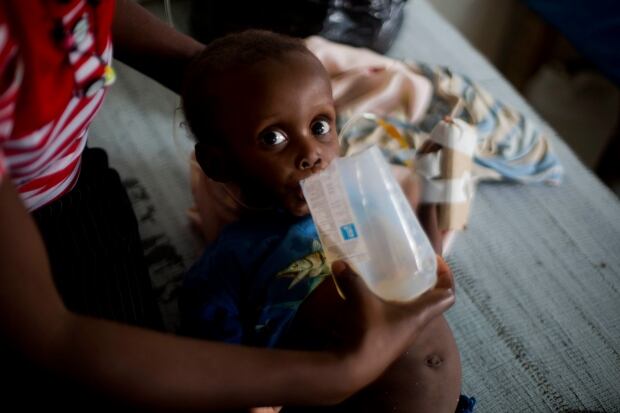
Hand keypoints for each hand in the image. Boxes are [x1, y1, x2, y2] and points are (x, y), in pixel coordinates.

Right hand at [292, 255, 454, 387]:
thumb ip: (352, 280)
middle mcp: (417, 324)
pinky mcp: (391, 338)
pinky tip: (376, 296)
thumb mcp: (362, 302)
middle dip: (426, 281)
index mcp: (420, 314)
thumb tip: (339, 263)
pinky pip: (399, 316)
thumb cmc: (370, 334)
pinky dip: (393, 304)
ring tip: (393, 277)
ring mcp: (404, 333)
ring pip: (415, 309)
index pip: (448, 296)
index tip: (435, 261)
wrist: (357, 369)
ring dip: (409, 293)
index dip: (447, 276)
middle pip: (432, 300)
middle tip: (411, 265)